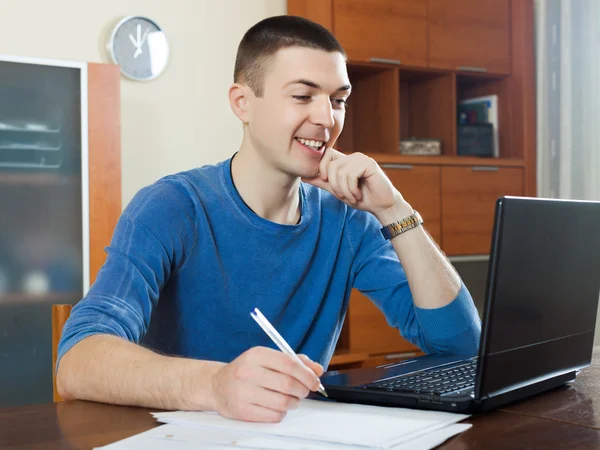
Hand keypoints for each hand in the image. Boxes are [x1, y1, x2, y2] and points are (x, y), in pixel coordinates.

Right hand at [209, 346, 323, 422]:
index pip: (288, 363)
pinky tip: (277, 406)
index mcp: (256, 355)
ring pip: (282, 402)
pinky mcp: (241, 410)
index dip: (306, 374)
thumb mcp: (267, 359)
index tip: (314, 380)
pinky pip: (273, 415)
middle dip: (302, 390)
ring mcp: (243, 392)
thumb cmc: (247, 371)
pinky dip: (281, 413)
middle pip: (287, 384)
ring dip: (293, 403)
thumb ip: (294, 361)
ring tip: (290, 399)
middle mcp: (247, 372)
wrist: (217, 385)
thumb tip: (317, 369)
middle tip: (304, 391)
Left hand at [302, 148, 404, 216]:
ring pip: (340, 172)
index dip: (321, 169)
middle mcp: (352, 156)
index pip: (325, 155)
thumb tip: (303, 176)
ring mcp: (361, 158)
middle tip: (344, 196)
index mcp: (344, 160)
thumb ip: (322, 182)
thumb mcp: (337, 191)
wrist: (381, 206)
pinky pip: (351, 175)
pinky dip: (352, 189)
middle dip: (334, 186)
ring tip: (352, 197)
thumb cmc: (361, 198)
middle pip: (330, 166)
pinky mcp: (369, 164)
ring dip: (344, 190)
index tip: (326, 183)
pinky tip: (359, 194)